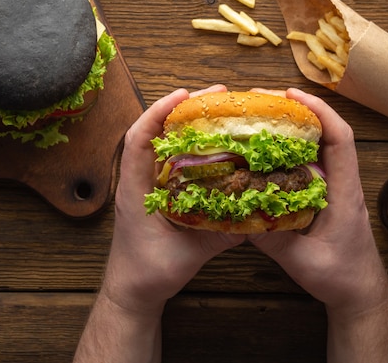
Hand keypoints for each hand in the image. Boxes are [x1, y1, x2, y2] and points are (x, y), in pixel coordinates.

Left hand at [102, 84, 245, 314]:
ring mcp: (148, 187)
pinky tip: (214, 143)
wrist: (131, 292)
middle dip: (182, 109)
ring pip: (164, 144)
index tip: (183, 95)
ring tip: (218, 111)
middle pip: (155, 132)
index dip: (158, 112)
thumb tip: (256, 218)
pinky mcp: (159, 195)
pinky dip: (191, 147)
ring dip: (187, 124)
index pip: (138, 139)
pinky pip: (174, 161)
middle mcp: (139, 181)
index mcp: (135, 189)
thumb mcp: (187, 255)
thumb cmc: (148, 274)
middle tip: (217, 96)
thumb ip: (220, 237)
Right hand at [248, 88, 387, 312]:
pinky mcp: (323, 197)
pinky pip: (307, 165)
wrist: (359, 291)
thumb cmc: (341, 277)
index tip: (292, 95)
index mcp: (344, 192)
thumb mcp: (304, 261)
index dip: (320, 111)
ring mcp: (333, 189)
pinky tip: (266, 152)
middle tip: (264, 101)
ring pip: (316, 147)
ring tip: (261, 118)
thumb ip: (274, 241)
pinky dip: (288, 151)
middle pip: (326, 134)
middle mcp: (341, 184)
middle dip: (299, 111)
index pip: (340, 139)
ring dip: (293, 128)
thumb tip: (239, 217)